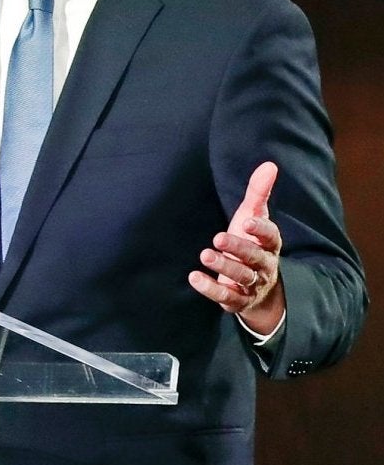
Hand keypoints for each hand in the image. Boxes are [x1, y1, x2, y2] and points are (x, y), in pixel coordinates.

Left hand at [190, 161, 283, 336]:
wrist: (259, 290)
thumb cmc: (252, 244)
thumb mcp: (254, 219)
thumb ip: (259, 194)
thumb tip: (269, 164)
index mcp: (270, 244)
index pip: (271, 237)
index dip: (261, 229)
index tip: (247, 221)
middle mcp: (264, 265)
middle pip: (255, 257)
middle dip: (238, 248)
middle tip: (218, 238)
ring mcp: (252, 284)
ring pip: (242, 277)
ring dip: (224, 267)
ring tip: (205, 255)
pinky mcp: (237, 300)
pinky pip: (226, 296)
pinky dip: (210, 288)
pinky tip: (193, 277)